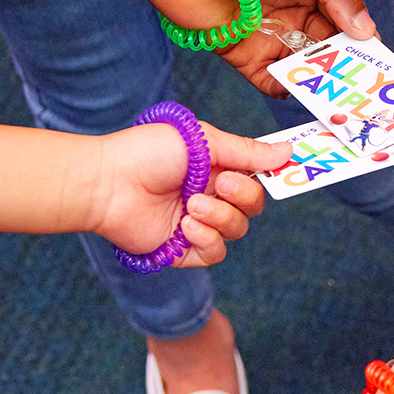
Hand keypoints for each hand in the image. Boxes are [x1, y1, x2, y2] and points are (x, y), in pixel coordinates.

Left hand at [92, 122, 290, 266]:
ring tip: (192, 207)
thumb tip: (288, 150)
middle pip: (253, 205)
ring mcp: (197, 222)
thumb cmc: (147, 153)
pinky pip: (215, 252)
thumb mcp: (203, 142)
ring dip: (221, 218)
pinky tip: (187, 226)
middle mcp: (210, 194)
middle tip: (221, 185)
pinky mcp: (183, 248)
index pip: (257, 175)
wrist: (105, 183)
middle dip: (244, 196)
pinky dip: (208, 240)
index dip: (271, 175)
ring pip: (237, 229)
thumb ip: (246, 151)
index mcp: (216, 167)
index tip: (284, 171)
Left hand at [146, 0, 373, 98]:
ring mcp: (270, 36)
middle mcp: (294, 14)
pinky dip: (285, 90)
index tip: (380, 60)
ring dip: (321, 81)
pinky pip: (271, 80)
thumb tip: (366, 29)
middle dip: (346, 65)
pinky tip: (299, 95)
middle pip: (329, 46)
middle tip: (364, 86)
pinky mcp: (244, 55)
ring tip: (338, 97)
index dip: (363, 37)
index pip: (347, 17)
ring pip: (304, 66)